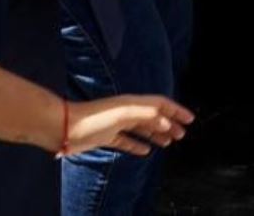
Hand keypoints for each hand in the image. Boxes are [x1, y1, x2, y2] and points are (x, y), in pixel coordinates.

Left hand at [62, 95, 193, 155]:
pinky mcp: (106, 137)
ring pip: (142, 129)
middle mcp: (126, 112)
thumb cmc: (92, 119)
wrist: (64, 128)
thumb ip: (146, 115)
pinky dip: (138, 145)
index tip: (189, 119)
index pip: (160, 104)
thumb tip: (166, 121)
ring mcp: (116, 124)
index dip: (176, 110)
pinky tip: (145, 151)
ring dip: (157, 134)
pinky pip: (127, 141)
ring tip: (168, 142)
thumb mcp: (123, 114)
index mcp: (133, 103)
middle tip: (182, 134)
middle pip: (153, 116)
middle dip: (170, 124)